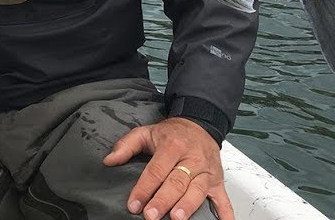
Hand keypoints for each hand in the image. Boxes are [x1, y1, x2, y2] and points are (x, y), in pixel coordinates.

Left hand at [104, 117, 234, 219]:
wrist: (200, 124)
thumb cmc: (172, 134)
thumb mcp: (146, 132)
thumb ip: (126, 145)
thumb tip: (109, 160)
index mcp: (172, 146)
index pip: (156, 170)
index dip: (144, 188)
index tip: (134, 204)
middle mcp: (191, 158)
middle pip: (176, 182)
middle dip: (163, 200)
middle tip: (151, 215)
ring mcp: (206, 171)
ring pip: (197, 190)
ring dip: (187, 206)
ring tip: (176, 218)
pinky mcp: (218, 181)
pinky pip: (223, 199)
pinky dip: (225, 214)